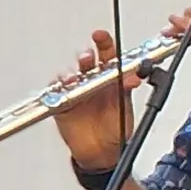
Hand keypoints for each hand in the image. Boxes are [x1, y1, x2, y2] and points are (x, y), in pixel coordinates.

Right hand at [53, 29, 137, 168]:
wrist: (104, 152)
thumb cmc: (116, 128)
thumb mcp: (125, 107)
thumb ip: (126, 91)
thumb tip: (134, 76)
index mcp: (110, 79)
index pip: (107, 56)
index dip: (104, 44)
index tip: (101, 36)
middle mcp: (92, 82)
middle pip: (86, 62)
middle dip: (85, 57)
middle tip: (88, 58)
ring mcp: (77, 92)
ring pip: (70, 75)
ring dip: (71, 73)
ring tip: (75, 76)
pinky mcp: (63, 104)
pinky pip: (56, 91)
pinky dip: (58, 87)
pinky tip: (63, 87)